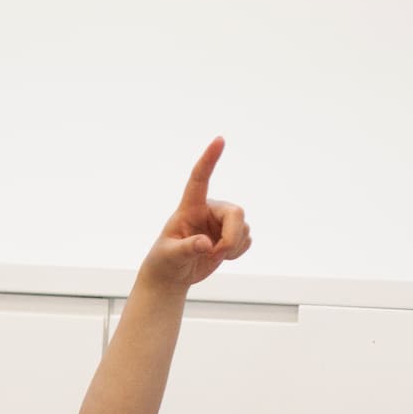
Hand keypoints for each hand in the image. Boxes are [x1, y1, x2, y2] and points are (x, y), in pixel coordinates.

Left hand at [142, 137, 251, 288]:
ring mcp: (221, 222)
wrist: (173, 274)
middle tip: (217, 253)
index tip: (219, 140)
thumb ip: (186, 248)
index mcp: (190, 208)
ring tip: (212, 254)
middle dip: (232, 236)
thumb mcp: (170, 255)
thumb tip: (204, 244)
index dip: (209, 159)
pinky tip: (221, 255)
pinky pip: (247, 239)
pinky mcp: (231, 234)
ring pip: (244, 227)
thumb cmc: (165, 260)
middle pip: (236, 212)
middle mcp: (209, 210)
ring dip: (233, 246)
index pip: (199, 179)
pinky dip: (237, 251)